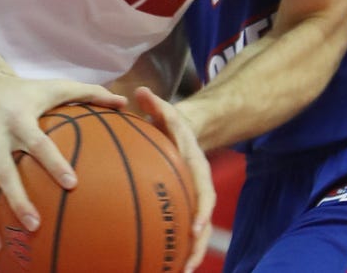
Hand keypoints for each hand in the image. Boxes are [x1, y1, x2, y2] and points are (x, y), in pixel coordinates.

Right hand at [0, 52, 128, 254]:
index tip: (71, 183)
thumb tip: (122, 102)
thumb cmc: (23, 89)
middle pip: (4, 171)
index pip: (37, 142)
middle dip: (17, 199)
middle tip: (35, 224)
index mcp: (18, 117)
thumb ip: (89, 93)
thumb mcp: (54, 86)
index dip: (53, 162)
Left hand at [132, 87, 214, 272]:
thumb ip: (155, 103)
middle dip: (198, 247)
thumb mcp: (166, 111)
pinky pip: (178, 229)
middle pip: (203, 223)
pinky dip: (172, 247)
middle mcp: (198, 188)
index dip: (202, 211)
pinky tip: (159, 264)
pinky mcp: (180, 207)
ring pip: (194, 234)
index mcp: (197, 168)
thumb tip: (141, 91)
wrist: (185, 132)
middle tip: (187, 267)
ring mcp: (191, 200)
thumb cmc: (171, 124)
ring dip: (188, 255)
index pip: (205, 192)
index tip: (196, 227)